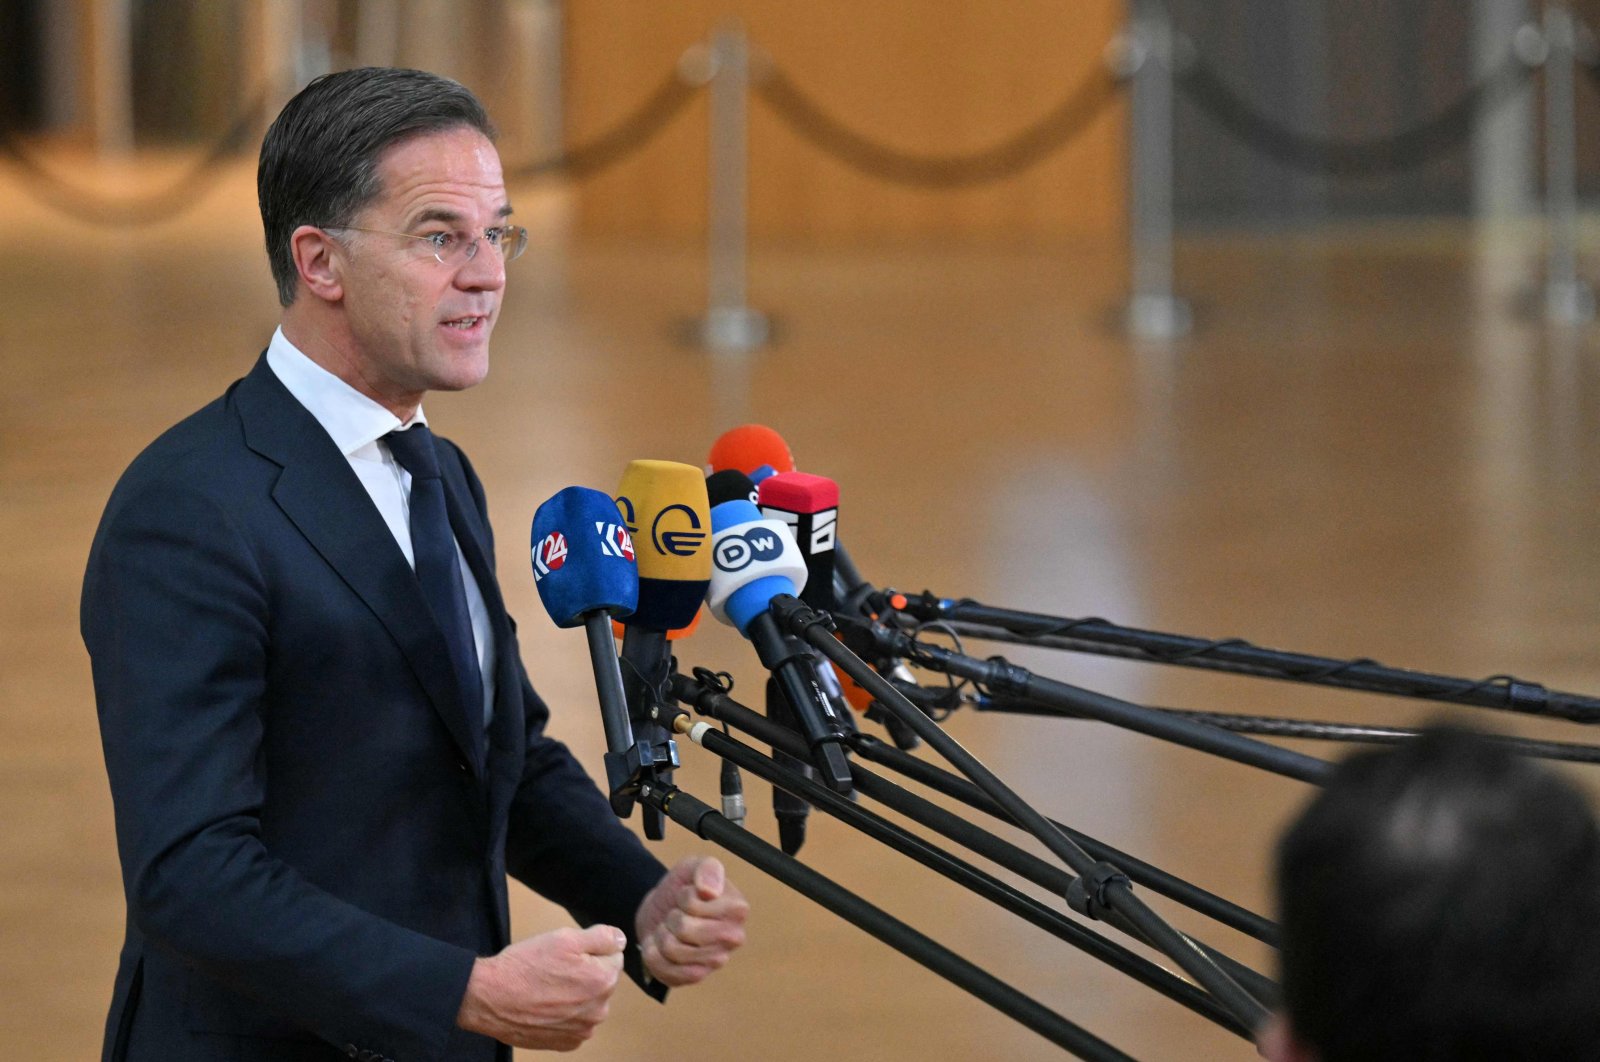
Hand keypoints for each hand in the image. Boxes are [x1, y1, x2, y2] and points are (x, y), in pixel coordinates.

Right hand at [456, 924, 625, 1049]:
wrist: (490, 998)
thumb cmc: (526, 965)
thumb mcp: (565, 938)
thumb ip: (602, 937)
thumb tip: (621, 941)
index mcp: (603, 981)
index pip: (614, 958)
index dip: (592, 951)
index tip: (569, 954)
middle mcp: (599, 1011)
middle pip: (603, 982)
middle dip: (586, 973)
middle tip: (556, 969)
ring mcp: (582, 1031)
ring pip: (589, 1004)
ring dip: (576, 995)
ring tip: (548, 989)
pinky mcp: (566, 1044)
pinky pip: (575, 1023)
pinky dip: (565, 1015)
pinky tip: (545, 1007)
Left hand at [635, 856, 748, 986]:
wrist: (664, 910)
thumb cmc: (684, 887)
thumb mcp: (694, 865)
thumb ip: (707, 868)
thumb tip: (709, 891)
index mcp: (738, 909)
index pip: (693, 904)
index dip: (683, 897)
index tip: (689, 895)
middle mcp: (733, 938)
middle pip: (684, 929)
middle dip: (671, 917)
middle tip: (678, 914)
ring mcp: (716, 960)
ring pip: (672, 950)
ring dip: (662, 935)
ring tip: (671, 928)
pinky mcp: (697, 976)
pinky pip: (666, 971)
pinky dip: (655, 955)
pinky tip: (663, 946)